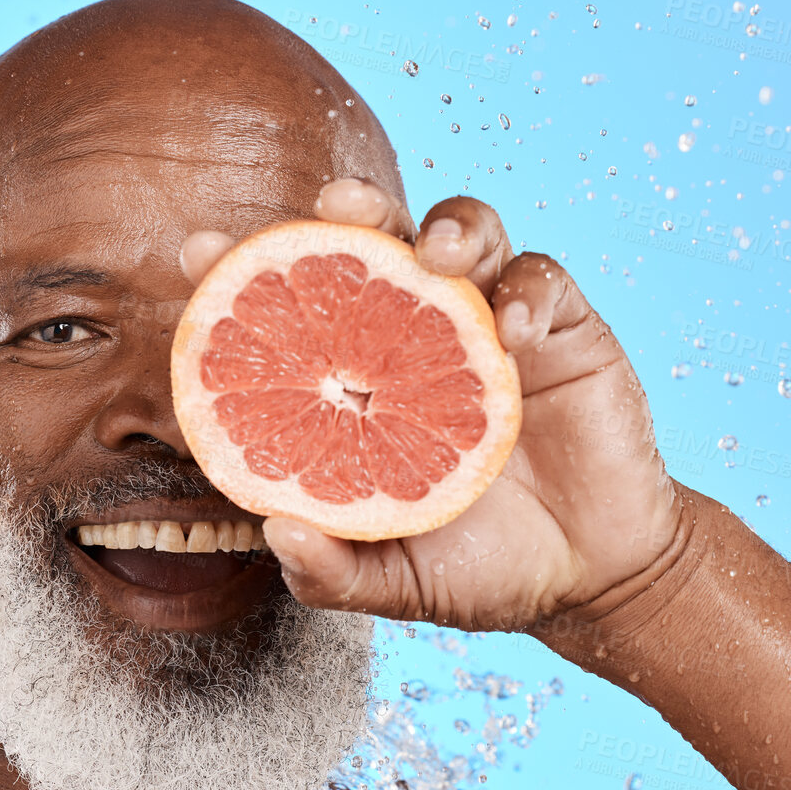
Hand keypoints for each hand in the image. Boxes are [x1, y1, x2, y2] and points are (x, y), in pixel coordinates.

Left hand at [180, 179, 682, 632]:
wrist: (590, 577)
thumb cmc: (477, 570)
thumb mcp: (393, 584)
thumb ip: (332, 571)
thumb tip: (275, 531)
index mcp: (358, 379)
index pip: (296, 306)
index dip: (247, 268)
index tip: (200, 251)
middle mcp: (416, 333)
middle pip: (376, 240)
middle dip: (348, 209)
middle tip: (330, 205)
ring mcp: (487, 323)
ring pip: (464, 234)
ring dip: (448, 228)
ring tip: (434, 254)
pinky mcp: (563, 329)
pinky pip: (543, 280)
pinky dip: (527, 292)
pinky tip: (515, 332)